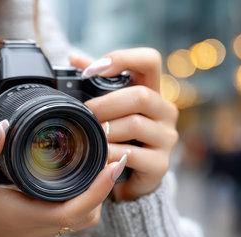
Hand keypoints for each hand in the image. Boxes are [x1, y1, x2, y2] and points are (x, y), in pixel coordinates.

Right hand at [0, 120, 126, 236]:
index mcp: (33, 214)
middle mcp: (44, 225)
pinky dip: (82, 198)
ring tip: (98, 165)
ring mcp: (44, 229)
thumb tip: (1, 127)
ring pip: (84, 217)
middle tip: (110, 156)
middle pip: (91, 213)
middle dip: (105, 187)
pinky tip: (77, 177)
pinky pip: (72, 216)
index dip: (102, 187)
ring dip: (95, 194)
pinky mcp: (41, 226)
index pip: (79, 208)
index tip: (116, 162)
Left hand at [70, 48, 178, 200]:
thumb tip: (74, 57)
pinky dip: (110, 154)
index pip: (150, 60)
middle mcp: (165, 112)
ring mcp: (167, 138)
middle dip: (106, 104)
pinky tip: (99, 156)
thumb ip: (96, 82)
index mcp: (153, 91)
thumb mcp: (110, 107)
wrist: (131, 176)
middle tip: (86, 113)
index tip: (91, 72)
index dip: (123, 59)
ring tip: (89, 135)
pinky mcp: (161, 164)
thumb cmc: (119, 136)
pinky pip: (132, 154)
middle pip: (141, 96)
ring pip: (135, 125)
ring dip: (106, 130)